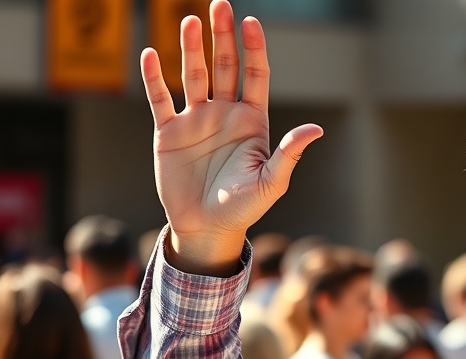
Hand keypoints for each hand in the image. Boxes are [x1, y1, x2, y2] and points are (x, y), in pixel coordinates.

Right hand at [140, 0, 322, 275]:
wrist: (207, 228)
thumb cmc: (244, 208)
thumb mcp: (271, 182)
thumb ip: (289, 153)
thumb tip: (315, 129)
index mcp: (252, 122)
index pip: (255, 76)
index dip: (253, 50)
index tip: (251, 23)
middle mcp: (225, 114)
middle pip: (224, 66)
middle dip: (222, 36)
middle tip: (220, 5)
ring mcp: (196, 121)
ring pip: (194, 76)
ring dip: (190, 48)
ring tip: (187, 21)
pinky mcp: (169, 133)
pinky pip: (161, 99)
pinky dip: (154, 78)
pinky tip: (150, 54)